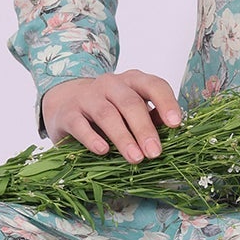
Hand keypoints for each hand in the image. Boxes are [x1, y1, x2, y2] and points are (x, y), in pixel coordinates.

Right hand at [41, 69, 182, 161]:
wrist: (64, 104)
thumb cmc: (107, 110)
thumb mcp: (131, 111)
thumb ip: (151, 118)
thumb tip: (170, 135)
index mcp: (132, 81)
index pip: (154, 85)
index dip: (166, 103)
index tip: (175, 124)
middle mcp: (110, 84)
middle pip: (130, 103)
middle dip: (144, 129)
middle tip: (155, 152)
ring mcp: (87, 96)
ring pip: (107, 114)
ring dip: (123, 137)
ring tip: (135, 158)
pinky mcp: (67, 113)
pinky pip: (80, 125)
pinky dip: (92, 138)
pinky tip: (103, 151)